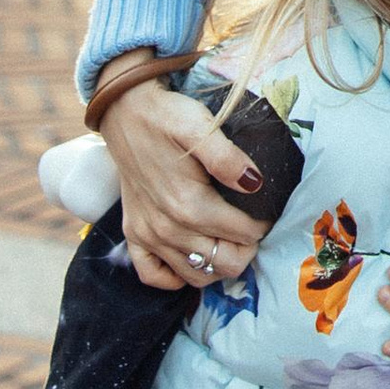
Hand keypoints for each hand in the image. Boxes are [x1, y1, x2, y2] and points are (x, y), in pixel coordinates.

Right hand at [100, 78, 269, 292]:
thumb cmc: (167, 117)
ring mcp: (148, 235)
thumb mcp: (202, 127)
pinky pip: (153, 276)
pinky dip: (175, 275)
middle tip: (250, 228)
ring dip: (219, 265)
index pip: (244, 235)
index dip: (262, 225)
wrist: (125, 111)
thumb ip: (229, 158)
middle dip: (246, 250)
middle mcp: (168, 228)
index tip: (265, 211)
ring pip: (197, 276)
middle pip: (225, 264)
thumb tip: (256, 184)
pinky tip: (191, 256)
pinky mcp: (133, 234)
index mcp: (189, 204)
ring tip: (228, 241)